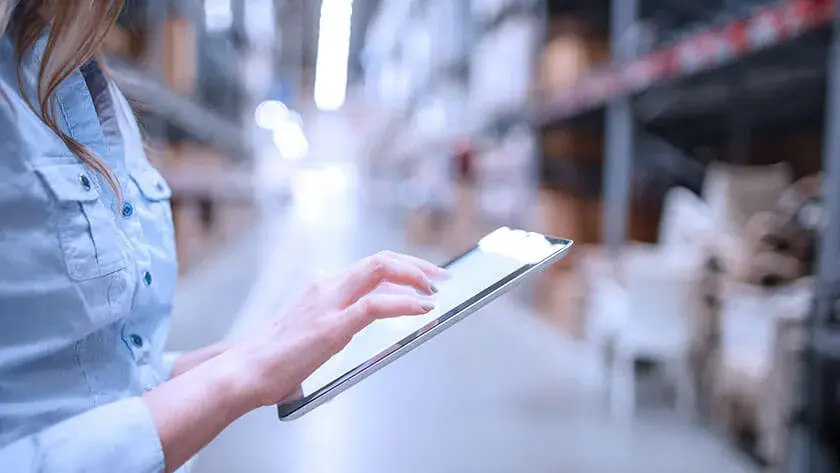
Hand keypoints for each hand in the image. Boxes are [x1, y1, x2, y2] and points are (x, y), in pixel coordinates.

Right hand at [228, 251, 445, 408]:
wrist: (243, 372)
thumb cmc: (275, 360)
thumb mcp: (311, 332)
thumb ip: (339, 324)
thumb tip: (374, 328)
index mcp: (320, 287)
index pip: (370, 266)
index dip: (403, 267)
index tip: (425, 276)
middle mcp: (325, 286)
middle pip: (380, 259)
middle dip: (416, 265)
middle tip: (441, 277)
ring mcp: (328, 303)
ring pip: (380, 269)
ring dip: (415, 276)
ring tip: (436, 291)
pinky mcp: (331, 326)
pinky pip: (376, 305)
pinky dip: (405, 303)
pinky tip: (422, 309)